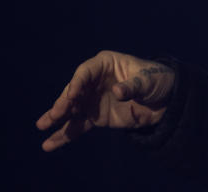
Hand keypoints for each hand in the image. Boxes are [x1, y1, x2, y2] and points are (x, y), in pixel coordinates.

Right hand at [36, 50, 174, 151]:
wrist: (165, 101)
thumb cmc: (157, 80)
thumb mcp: (149, 80)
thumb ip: (133, 86)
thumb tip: (118, 92)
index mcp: (106, 63)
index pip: (86, 71)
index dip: (77, 83)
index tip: (71, 96)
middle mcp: (94, 80)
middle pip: (74, 90)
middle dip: (64, 102)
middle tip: (55, 114)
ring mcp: (92, 99)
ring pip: (71, 108)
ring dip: (57, 117)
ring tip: (42, 125)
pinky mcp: (95, 116)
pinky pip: (78, 125)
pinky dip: (65, 134)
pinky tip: (49, 144)